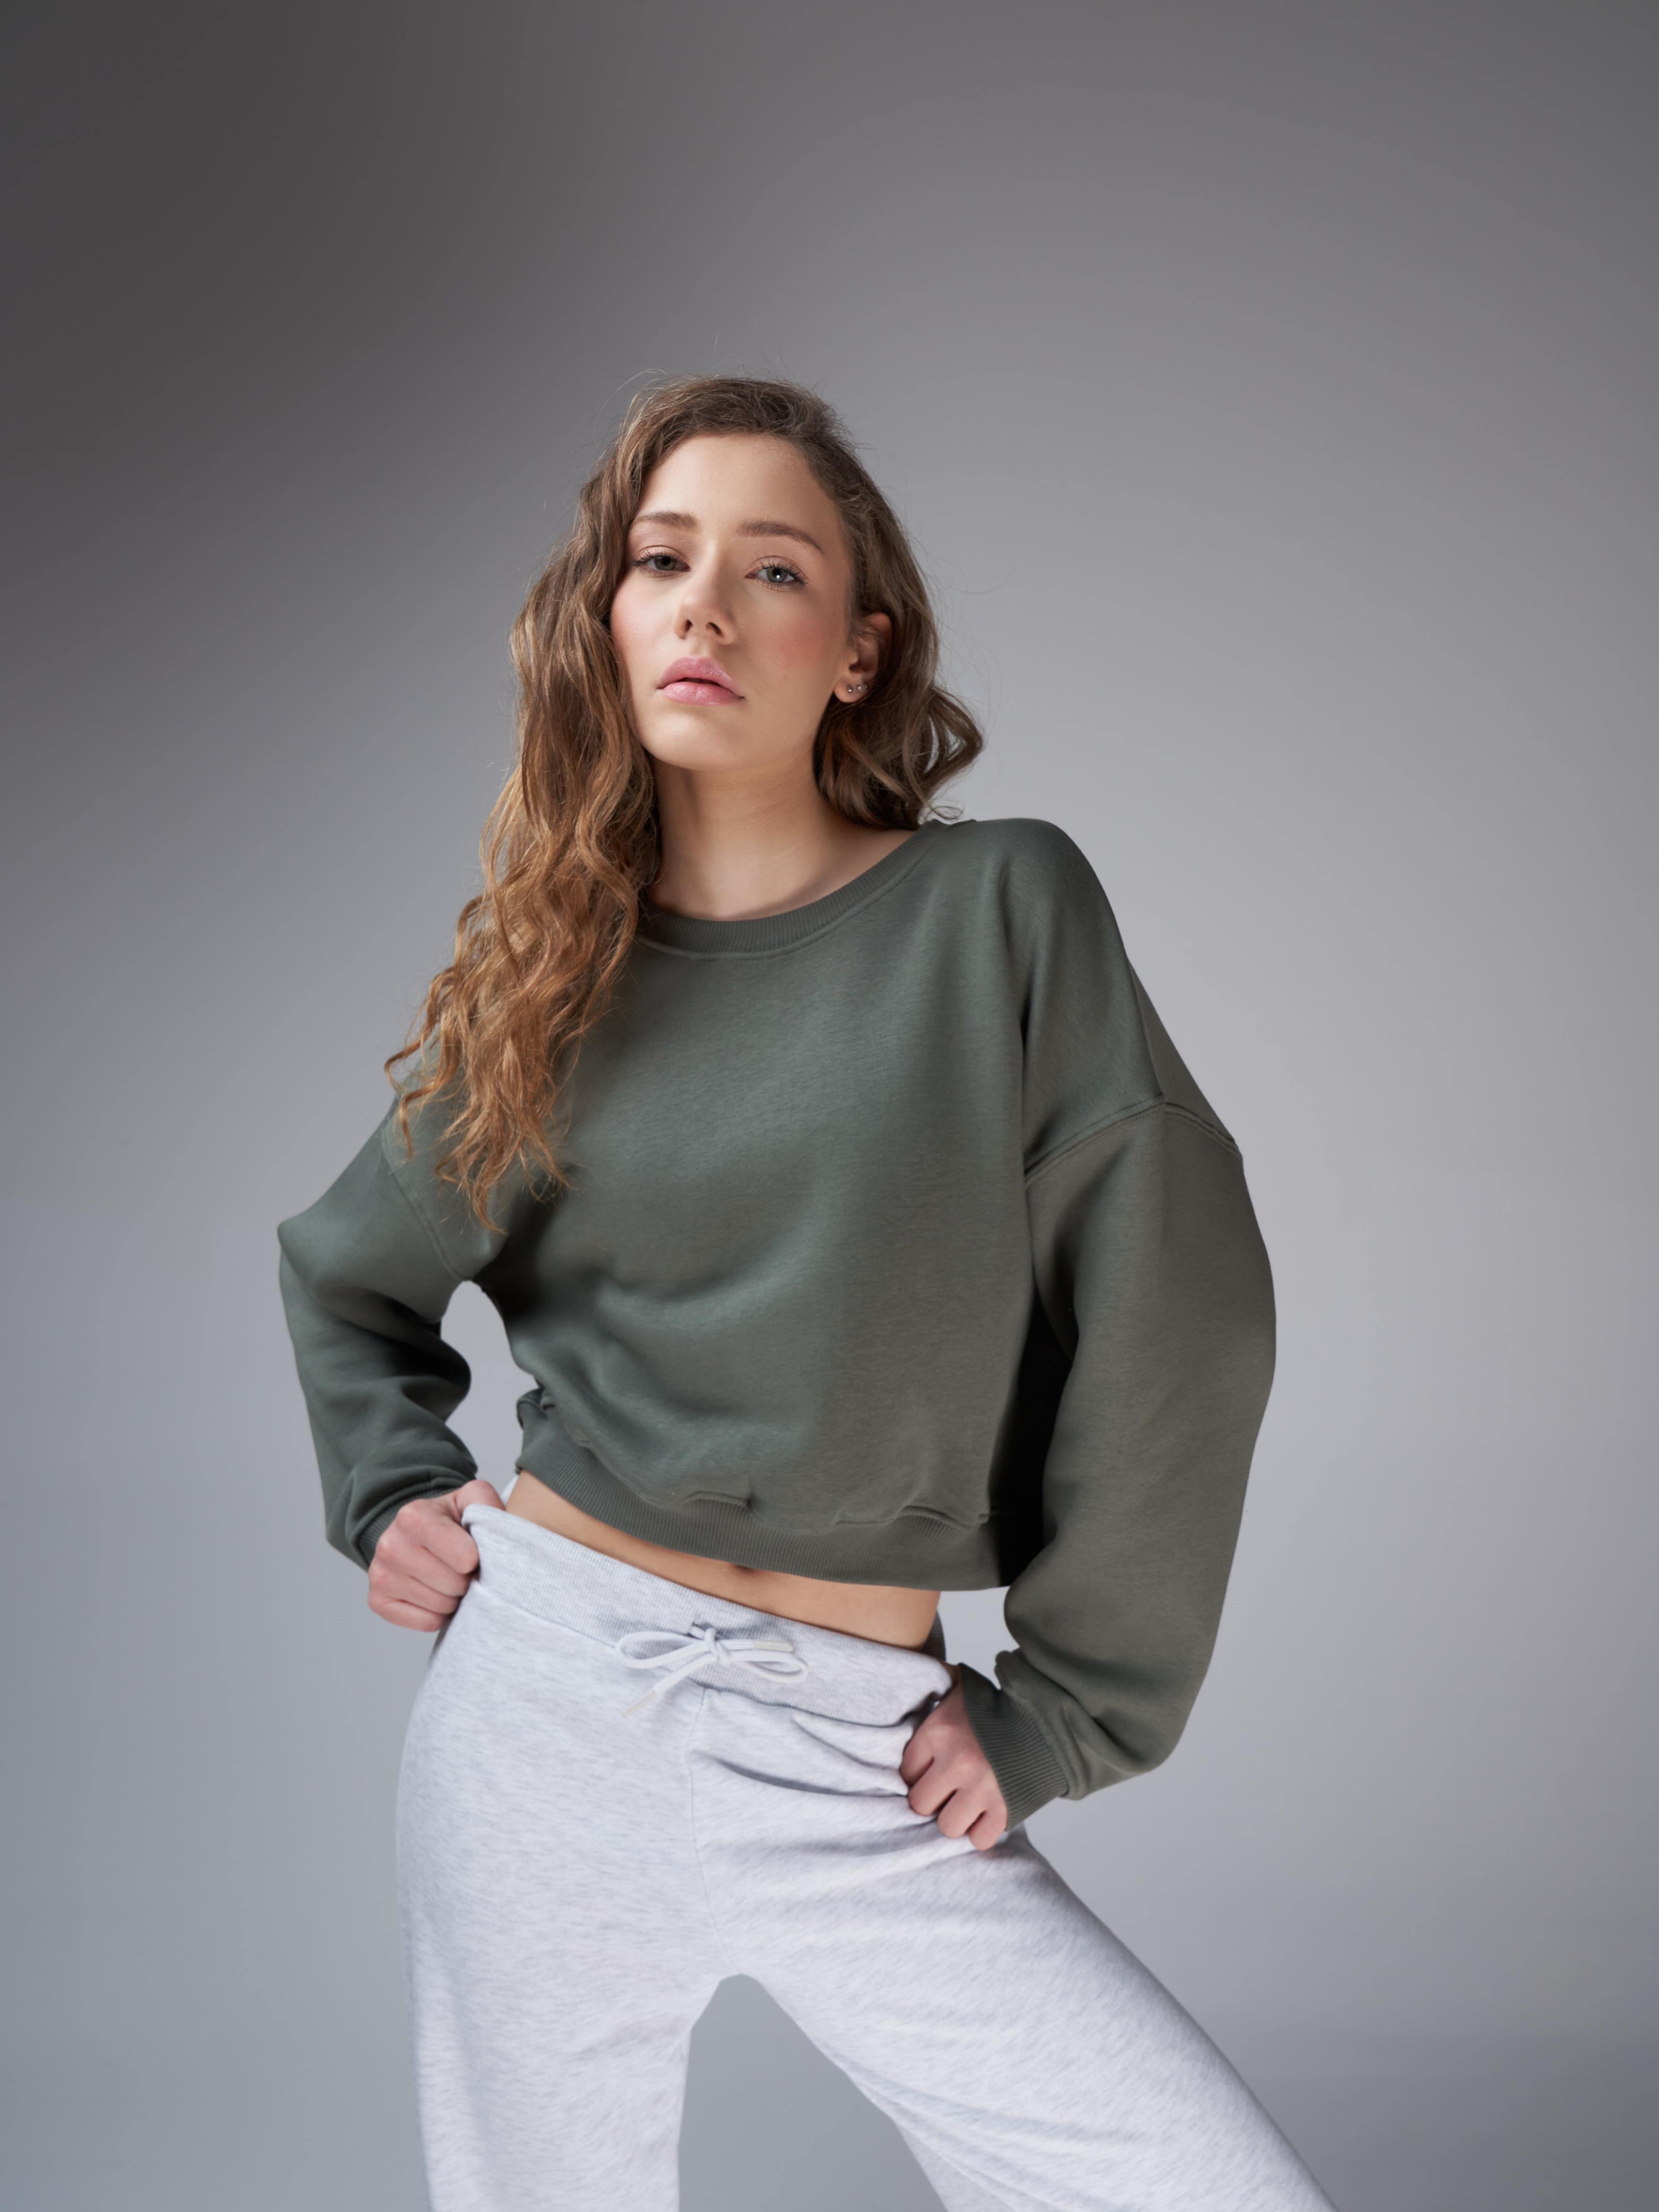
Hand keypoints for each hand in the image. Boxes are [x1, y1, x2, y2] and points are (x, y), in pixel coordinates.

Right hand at [367, 1479, 503, 1629]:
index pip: (465, 1558)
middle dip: (467, 1578)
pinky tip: (436, 1593)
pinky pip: (427, 1622)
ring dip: (454, 1597)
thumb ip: (488, 1504)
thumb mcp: (471, 1499)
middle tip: (462, 1567)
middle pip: (454, 1584)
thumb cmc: (450, 1520)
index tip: (473, 1551)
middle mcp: (391, 1545)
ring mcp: (380, 1575)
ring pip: (441, 1605)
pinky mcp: (378, 1601)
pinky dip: (439, 1614)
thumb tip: (499, 1532)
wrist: (416, 1534)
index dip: (477, 1559)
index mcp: (414, 1516)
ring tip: (450, 1578)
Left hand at [899, 1664, 1008, 1850]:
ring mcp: (981, 1788)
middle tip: (948, 1791)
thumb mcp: (960, 1691)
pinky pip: (979, 1839)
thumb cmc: (999, 1705)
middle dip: (933, 1800)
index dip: (919, 1774)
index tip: (931, 1772)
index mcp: (938, 1732)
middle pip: (921, 1805)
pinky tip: (987, 1812)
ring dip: (957, 1818)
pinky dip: (983, 1831)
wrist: (1049, 1718)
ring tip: (968, 1802)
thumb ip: (932, 1699)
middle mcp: (956, 1762)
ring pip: (947, 1826)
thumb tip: (909, 1696)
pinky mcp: (1005, 1809)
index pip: (907, 1772)